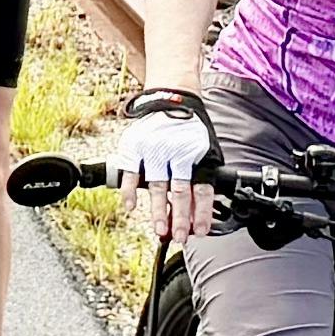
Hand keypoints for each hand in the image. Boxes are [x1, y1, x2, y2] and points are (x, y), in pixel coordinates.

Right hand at [113, 94, 214, 242]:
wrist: (170, 98)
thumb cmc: (189, 129)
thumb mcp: (204, 149)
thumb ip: (201, 175)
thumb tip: (200, 209)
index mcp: (197, 156)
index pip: (201, 190)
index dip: (201, 212)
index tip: (200, 231)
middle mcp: (177, 154)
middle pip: (179, 192)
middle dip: (180, 218)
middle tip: (180, 237)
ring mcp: (154, 151)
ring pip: (157, 187)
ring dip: (158, 211)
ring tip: (160, 230)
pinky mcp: (135, 148)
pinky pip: (131, 173)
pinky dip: (130, 192)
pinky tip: (132, 208)